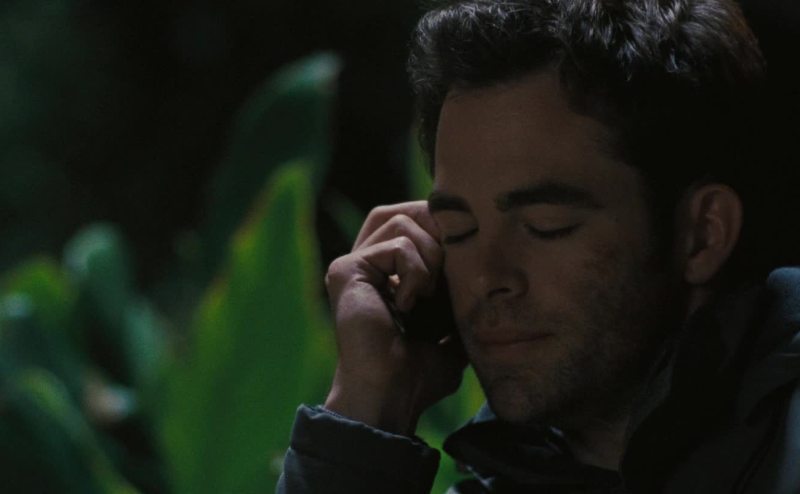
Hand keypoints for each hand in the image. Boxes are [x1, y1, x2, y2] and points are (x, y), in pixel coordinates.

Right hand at [323, 201, 466, 435]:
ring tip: (425, 296)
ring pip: (404, 222)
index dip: (445, 229)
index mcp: (387, 271)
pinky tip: (405, 306)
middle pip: (408, 210)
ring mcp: (352, 264)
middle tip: (450, 270)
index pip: (418, 218)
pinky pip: (396, 244)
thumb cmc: (420, 371)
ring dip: (428, 260)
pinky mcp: (346, 269)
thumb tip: (493, 259)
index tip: (463, 260)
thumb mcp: (452, 323)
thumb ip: (462, 290)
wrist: (393, 395)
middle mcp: (365, 261)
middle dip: (438, 233)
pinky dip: (414, 273)